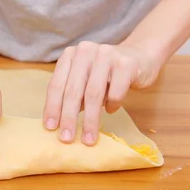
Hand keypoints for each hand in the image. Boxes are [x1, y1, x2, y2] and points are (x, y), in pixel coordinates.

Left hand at [43, 41, 160, 145]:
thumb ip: (72, 95)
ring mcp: (106, 55)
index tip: (50, 128)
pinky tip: (111, 110)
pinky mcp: (126, 64)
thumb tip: (59, 124)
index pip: (56, 85)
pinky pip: (116, 92)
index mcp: (70, 55)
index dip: (52, 108)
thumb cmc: (106, 74)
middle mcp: (85, 51)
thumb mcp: (85, 80)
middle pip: (73, 91)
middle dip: (69, 118)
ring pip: (93, 94)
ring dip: (90, 120)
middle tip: (66, 138)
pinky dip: (112, 105)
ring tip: (88, 138)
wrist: (139, 56)